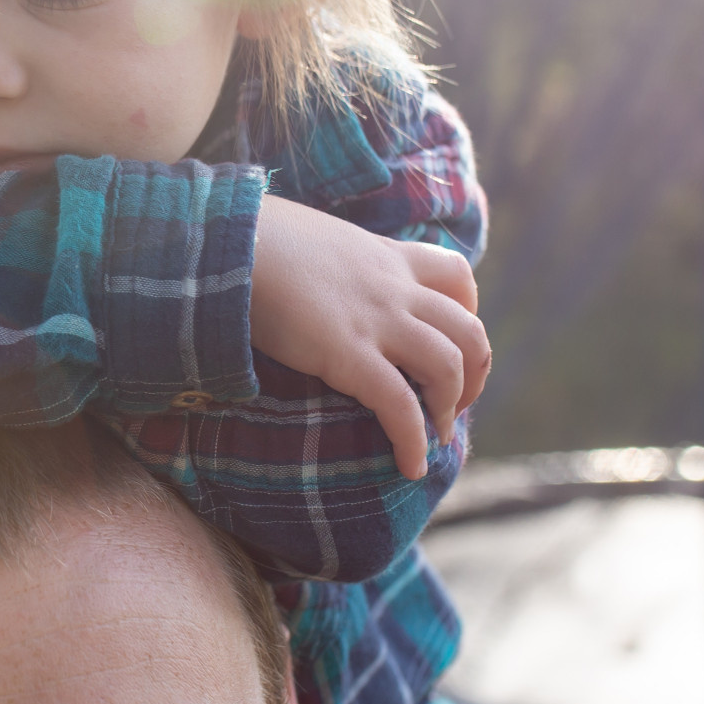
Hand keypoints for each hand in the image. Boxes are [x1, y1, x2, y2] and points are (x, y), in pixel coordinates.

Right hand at [249, 195, 489, 479]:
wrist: (229, 238)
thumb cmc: (254, 237)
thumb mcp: (310, 238)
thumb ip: (328, 260)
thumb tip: (305, 274)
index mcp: (384, 256)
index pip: (456, 275)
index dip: (467, 313)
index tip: (449, 342)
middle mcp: (393, 287)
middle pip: (469, 329)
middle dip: (474, 374)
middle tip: (453, 403)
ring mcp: (376, 320)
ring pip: (449, 367)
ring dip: (451, 408)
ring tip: (437, 436)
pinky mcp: (348, 353)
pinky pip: (400, 406)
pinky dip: (414, 441)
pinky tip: (411, 466)